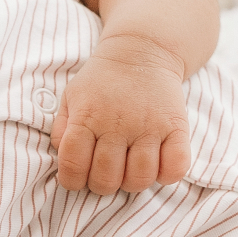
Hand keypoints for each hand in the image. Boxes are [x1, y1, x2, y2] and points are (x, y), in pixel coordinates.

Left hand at [50, 35, 191, 194]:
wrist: (141, 50)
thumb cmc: (102, 82)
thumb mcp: (72, 97)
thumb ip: (62, 130)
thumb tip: (63, 160)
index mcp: (87, 118)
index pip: (73, 166)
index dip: (72, 181)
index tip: (78, 177)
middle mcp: (117, 124)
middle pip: (107, 179)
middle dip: (102, 185)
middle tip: (106, 174)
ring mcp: (149, 126)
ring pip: (140, 179)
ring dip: (132, 183)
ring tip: (130, 169)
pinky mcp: (175, 126)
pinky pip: (176, 167)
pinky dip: (167, 175)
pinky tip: (157, 165)